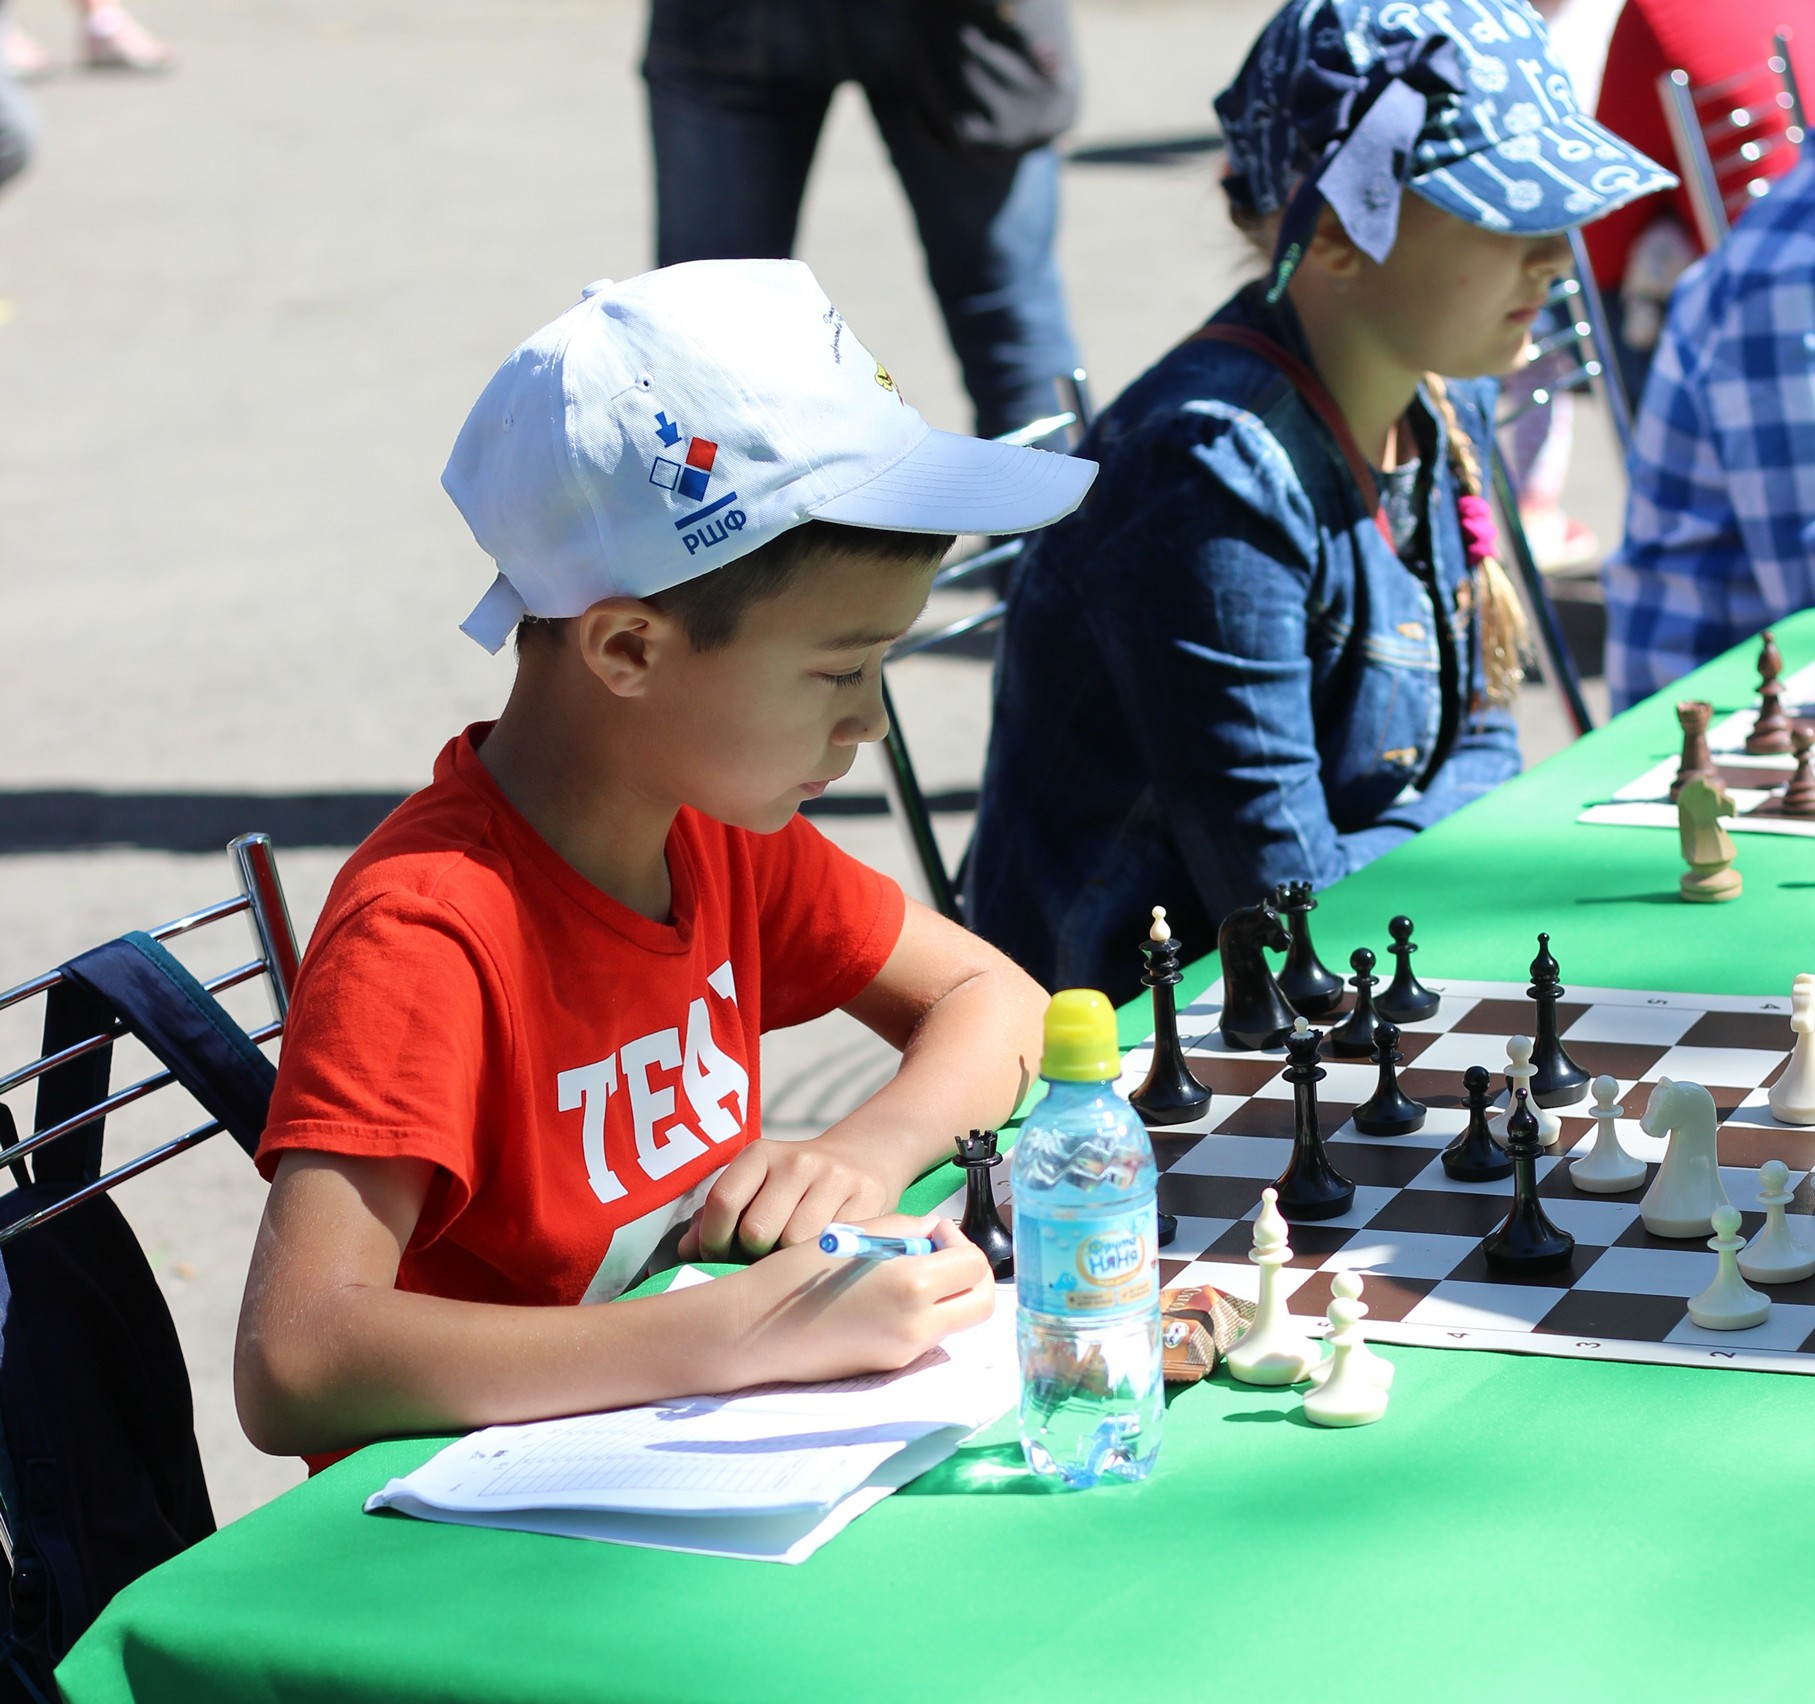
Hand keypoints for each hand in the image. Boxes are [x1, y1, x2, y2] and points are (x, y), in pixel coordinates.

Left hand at [679, 1135, 902, 1261]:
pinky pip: (831, 1246)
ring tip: (789, 1254)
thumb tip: (685, 1252)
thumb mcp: (754, 1187)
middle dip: (751, 1254)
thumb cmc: (791, 1187)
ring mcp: (835, 1179)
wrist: (862, 1158)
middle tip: (759, 1256)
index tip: (716, 1255)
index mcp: (760, 1154)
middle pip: (757, 1232)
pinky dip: (819, 1257)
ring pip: (794, 1244)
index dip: (712, 1240)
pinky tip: (818, 1251)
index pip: (723, 1201)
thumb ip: (716, 1217)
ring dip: (786, 1260)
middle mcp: (797, 1162)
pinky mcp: (867, 1198)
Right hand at [725, 1216, 995, 1385]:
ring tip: (904, 1271)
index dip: (959, 1240)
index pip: (973, 1264)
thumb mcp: (856, 1231)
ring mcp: (906, 1353)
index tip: (934, 1232)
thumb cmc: (797, 1274)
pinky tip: (883, 1296)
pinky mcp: (889, 1368)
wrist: (755, 1330)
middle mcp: (918, 1326)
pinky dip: (922, 1312)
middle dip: (971, 1274)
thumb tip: (935, 1235)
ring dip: (947, 1293)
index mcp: (912, 1285)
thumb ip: (907, 1228)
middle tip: (941, 1254)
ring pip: (956, 1321)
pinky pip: (927, 1336)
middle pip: (982, 1304)